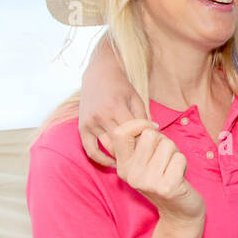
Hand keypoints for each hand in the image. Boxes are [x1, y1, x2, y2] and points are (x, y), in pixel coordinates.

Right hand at [79, 38, 148, 166]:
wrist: (97, 75)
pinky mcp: (82, 129)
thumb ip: (144, 117)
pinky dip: (102, 160)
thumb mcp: (135, 98)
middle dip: (134, 149)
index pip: (134, 131)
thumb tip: (155, 133)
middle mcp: (101, 116)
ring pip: (108, 148)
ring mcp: (90, 124)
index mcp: (116, 107)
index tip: (152, 143)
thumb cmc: (120, 86)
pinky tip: (114, 162)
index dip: (144, 139)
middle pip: (121, 142)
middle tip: (144, 154)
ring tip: (133, 158)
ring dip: (121, 155)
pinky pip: (91, 151)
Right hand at [111, 119, 205, 225]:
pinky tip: (179, 177)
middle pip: (150, 134)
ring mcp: (148, 182)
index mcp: (122, 166)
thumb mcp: (140, 166)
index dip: (139, 124)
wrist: (178, 211)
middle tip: (164, 158)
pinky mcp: (167, 187)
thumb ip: (124, 150)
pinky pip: (179, 158)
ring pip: (167, 144)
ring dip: (175, 153)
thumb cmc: (161, 180)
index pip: (120, 133)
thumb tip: (103, 135)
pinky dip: (183, 164)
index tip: (151, 131)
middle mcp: (131, 174)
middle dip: (163, 141)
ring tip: (170, 167)